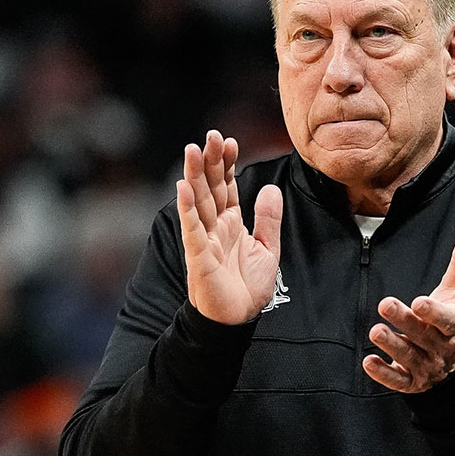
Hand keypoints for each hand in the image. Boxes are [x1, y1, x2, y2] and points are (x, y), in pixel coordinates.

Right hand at [176, 130, 282, 324]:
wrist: (237, 320)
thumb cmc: (247, 288)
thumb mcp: (268, 249)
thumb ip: (268, 219)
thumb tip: (271, 188)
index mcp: (231, 222)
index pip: (228, 186)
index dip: (228, 164)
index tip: (229, 141)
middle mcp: (215, 226)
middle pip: (211, 187)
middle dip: (210, 161)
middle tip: (210, 135)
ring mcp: (205, 239)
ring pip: (199, 201)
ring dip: (195, 175)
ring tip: (192, 150)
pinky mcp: (198, 256)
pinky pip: (192, 228)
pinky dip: (187, 208)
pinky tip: (183, 187)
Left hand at [363, 225, 454, 392]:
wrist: (450, 366)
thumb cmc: (449, 321)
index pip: (448, 320)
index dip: (435, 312)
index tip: (419, 301)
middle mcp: (442, 348)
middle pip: (423, 335)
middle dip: (405, 321)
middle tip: (385, 304)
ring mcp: (427, 367)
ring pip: (410, 357)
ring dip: (392, 345)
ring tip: (375, 330)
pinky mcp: (412, 382)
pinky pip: (398, 381)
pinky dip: (384, 374)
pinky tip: (368, 362)